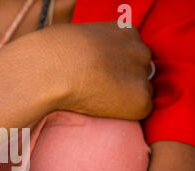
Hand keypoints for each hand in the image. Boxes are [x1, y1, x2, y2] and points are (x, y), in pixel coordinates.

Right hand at [0, 22, 151, 120]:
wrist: (51, 71)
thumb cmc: (51, 55)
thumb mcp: (75, 38)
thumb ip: (91, 47)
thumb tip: (83, 62)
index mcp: (125, 31)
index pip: (130, 53)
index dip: (114, 67)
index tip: (96, 75)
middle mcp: (140, 49)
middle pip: (140, 71)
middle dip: (123, 81)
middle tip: (96, 90)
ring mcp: (142, 75)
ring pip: (140, 92)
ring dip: (123, 99)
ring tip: (93, 100)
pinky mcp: (141, 100)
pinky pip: (138, 112)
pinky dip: (122, 115)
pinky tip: (98, 109)